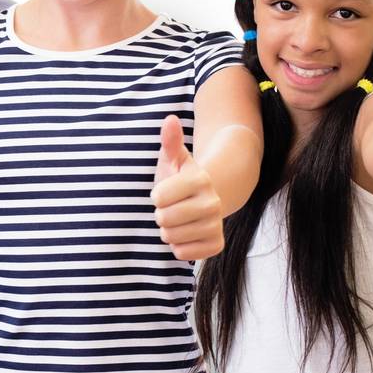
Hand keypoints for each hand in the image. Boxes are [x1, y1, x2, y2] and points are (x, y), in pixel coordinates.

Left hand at [152, 115, 224, 260]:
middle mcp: (212, 202)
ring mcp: (216, 225)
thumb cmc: (179, 178)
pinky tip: (184, 234)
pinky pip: (182, 253)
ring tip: (177, 220)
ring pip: (171, 237)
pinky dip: (178, 246)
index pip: (159, 196)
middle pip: (164, 218)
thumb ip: (170, 141)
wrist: (202, 200)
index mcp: (200, 179)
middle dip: (160, 214)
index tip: (164, 191)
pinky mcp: (216, 244)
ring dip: (168, 230)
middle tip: (170, 208)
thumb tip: (169, 119)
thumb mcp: (173, 159)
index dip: (156, 195)